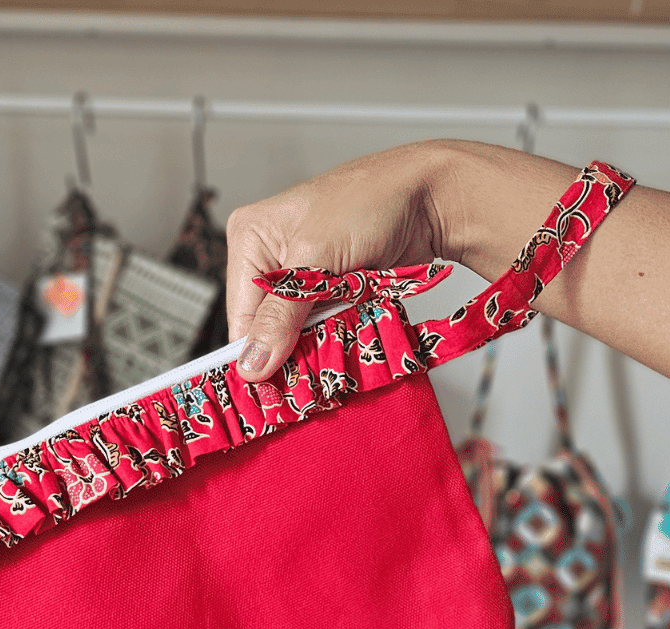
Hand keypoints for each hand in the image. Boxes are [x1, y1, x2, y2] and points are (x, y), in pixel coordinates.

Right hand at [225, 142, 447, 381]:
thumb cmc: (373, 201)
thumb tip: (252, 363)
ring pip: (293, 331)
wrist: (430, 198)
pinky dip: (331, 336)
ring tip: (333, 343)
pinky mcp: (328, 288)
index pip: (240, 315)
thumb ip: (281, 316)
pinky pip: (318, 327)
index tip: (270, 388)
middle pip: (265, 326)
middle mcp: (271, 257)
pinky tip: (344, 334)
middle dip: (287, 348)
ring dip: (313, 344)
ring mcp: (301, 275)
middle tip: (308, 367)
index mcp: (250, 237)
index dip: (255, 353)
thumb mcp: (316, 260)